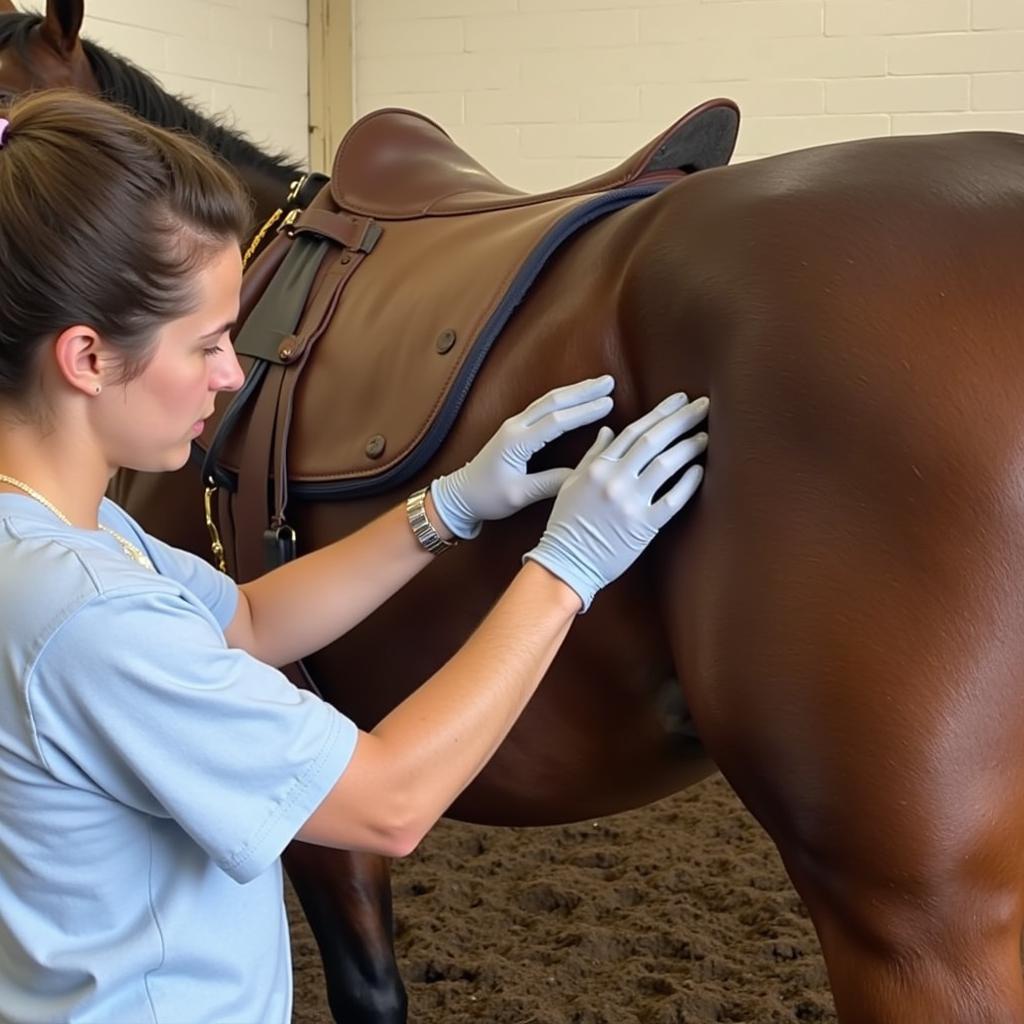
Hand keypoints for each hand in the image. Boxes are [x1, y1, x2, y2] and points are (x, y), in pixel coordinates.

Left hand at [430, 376, 614, 538]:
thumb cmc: (487, 497)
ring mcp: (514, 424)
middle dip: (583, 391)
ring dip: (575, 390)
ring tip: (600, 383)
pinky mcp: (515, 428)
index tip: (608, 404)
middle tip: (609, 381)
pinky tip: (577, 396)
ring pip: (548, 400)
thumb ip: (550, 484)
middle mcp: (515, 427)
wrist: (461, 494)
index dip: (583, 412)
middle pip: (553, 401)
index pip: (556, 421)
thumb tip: (582, 474)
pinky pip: (543, 406)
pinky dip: (563, 398)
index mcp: (516, 442)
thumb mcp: (519, 495)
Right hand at [523, 392, 708, 611]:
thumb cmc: (566, 524)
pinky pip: (672, 501)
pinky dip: (687, 484)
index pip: (634, 431)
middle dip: (681, 419)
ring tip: (704, 435)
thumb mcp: (572, 483)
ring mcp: (630, 503)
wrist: (564, 562)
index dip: (660, 412)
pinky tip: (699, 471)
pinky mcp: (643, 526)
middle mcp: (615, 480)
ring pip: (665, 465)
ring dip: (688, 447)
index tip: (679, 399)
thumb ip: (593, 455)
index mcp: (598, 467)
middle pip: (653, 441)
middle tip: (703, 405)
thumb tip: (609, 430)